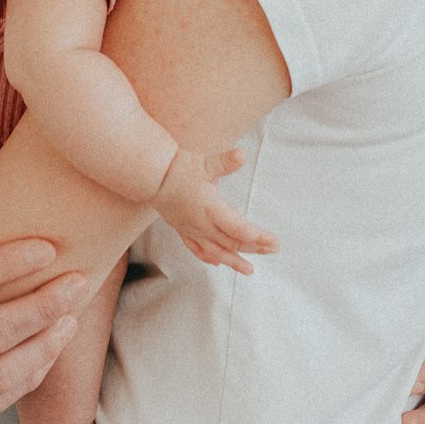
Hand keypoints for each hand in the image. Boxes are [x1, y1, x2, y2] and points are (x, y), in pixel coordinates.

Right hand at [152, 148, 278, 275]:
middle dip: (254, 248)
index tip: (274, 242)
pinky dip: (209, 258)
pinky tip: (218, 263)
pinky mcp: (183, 230)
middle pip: (231, 242)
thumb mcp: (204, 163)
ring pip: (216, 252)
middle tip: (273, 250)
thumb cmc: (179, 168)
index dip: (257, 237)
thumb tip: (242, 154)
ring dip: (234, 261)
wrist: (151, 177)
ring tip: (250, 270)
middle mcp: (202, 224)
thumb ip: (224, 162)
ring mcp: (192, 230)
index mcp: (210, 208)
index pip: (238, 229)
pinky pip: (197, 250)